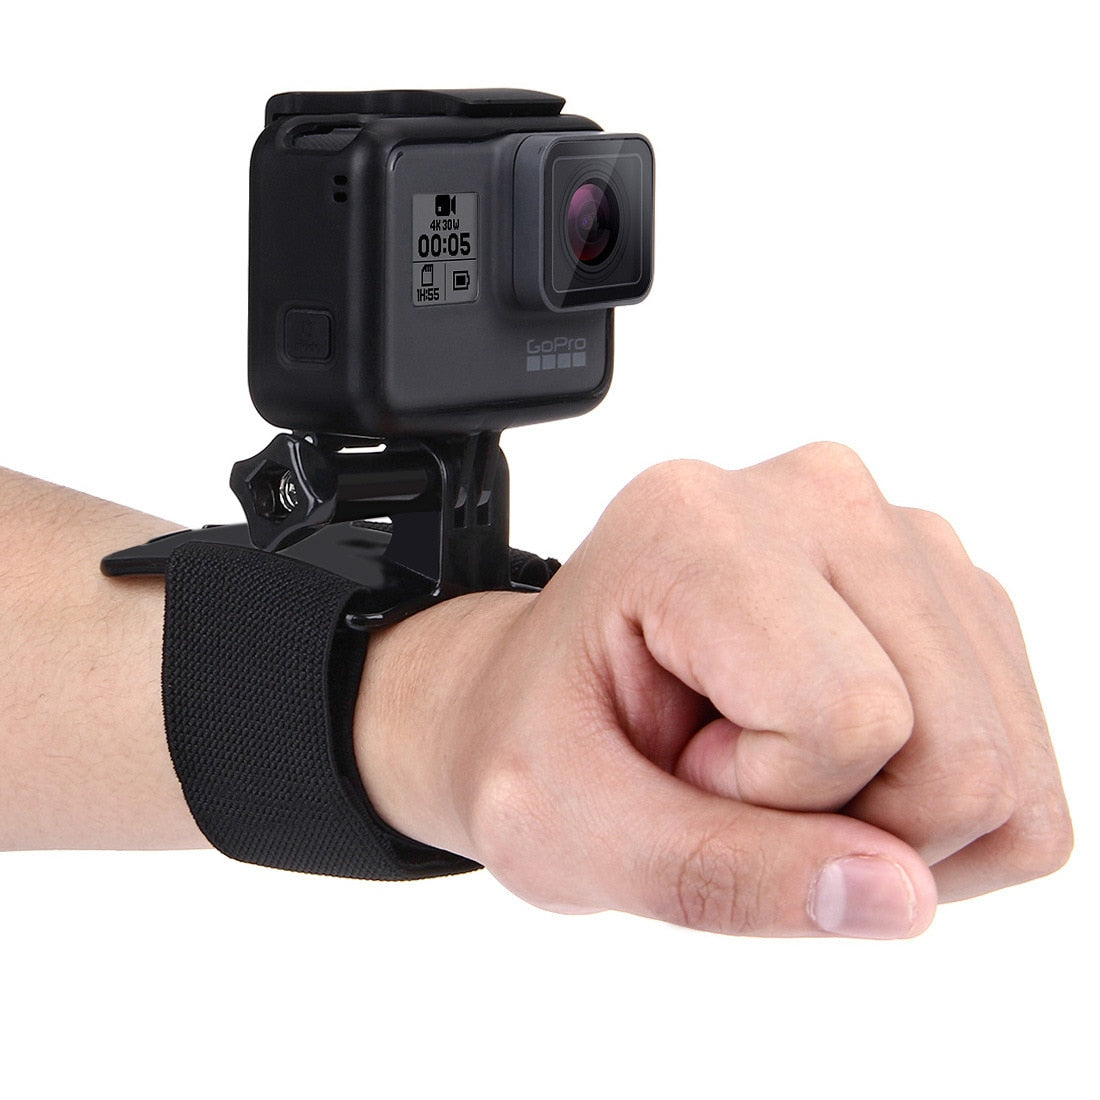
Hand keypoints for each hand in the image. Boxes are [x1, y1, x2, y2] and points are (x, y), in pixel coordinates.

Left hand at [355, 443, 1071, 937]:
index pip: (846, 718)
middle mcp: (821, 496)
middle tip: (726, 775)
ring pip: (1004, 767)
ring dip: (888, 820)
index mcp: (696, 526)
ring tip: (770, 762)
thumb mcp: (570, 830)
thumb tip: (903, 895)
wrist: (555, 700)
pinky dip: (936, 816)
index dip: (762, 799)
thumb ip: (722, 875)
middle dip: (842, 822)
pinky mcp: (955, 595)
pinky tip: (834, 766)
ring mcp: (905, 538)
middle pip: (957, 753)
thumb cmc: (543, 745)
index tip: (680, 764)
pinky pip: (1024, 772)